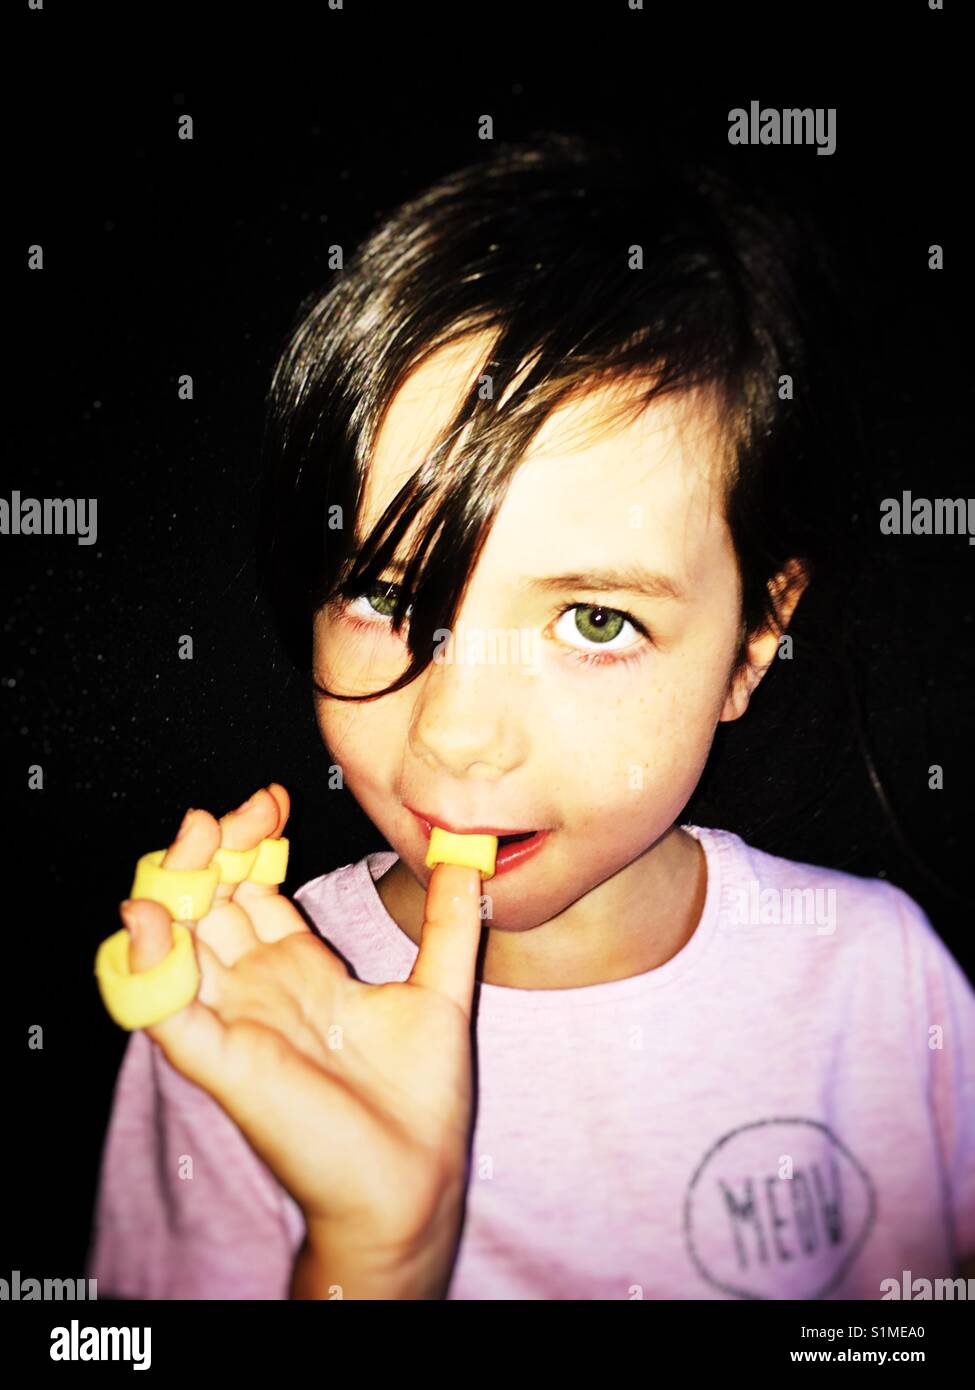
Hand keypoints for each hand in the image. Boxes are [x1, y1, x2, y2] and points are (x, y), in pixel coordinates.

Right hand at [121, 783, 482, 1290]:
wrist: (414, 1180)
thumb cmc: (419, 1100)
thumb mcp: (441, 990)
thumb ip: (451, 923)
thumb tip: (468, 855)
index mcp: (300, 969)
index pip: (251, 889)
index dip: (251, 842)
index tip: (273, 800)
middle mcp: (257, 987)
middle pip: (207, 901)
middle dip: (210, 848)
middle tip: (237, 812)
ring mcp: (233, 1020)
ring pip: (174, 941)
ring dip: (170, 886)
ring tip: (194, 840)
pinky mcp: (219, 1059)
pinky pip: (160, 1007)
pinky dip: (145, 962)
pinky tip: (154, 917)